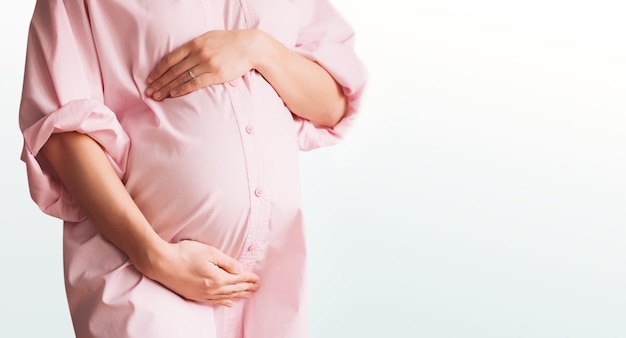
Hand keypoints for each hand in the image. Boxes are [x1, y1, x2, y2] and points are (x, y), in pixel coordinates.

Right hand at [143, 240, 259, 306]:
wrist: (161, 263)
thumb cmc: (185, 254)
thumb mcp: (210, 252)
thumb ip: (227, 262)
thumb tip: (239, 269)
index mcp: (218, 278)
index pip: (239, 280)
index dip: (249, 279)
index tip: (258, 279)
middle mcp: (212, 290)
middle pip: (234, 290)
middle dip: (247, 288)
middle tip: (257, 287)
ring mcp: (202, 294)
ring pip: (226, 297)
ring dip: (238, 296)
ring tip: (248, 295)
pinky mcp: (194, 295)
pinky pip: (214, 301)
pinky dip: (224, 302)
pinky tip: (229, 303)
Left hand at [145, 29, 260, 99]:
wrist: (250, 46)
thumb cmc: (229, 42)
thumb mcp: (209, 38)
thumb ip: (195, 46)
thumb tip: (181, 55)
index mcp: (194, 44)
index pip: (171, 58)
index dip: (158, 70)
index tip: (150, 79)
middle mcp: (198, 53)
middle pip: (173, 70)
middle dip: (159, 82)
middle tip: (148, 92)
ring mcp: (207, 64)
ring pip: (182, 78)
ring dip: (167, 88)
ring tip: (157, 96)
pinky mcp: (216, 74)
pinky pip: (195, 83)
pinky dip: (183, 89)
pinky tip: (174, 94)